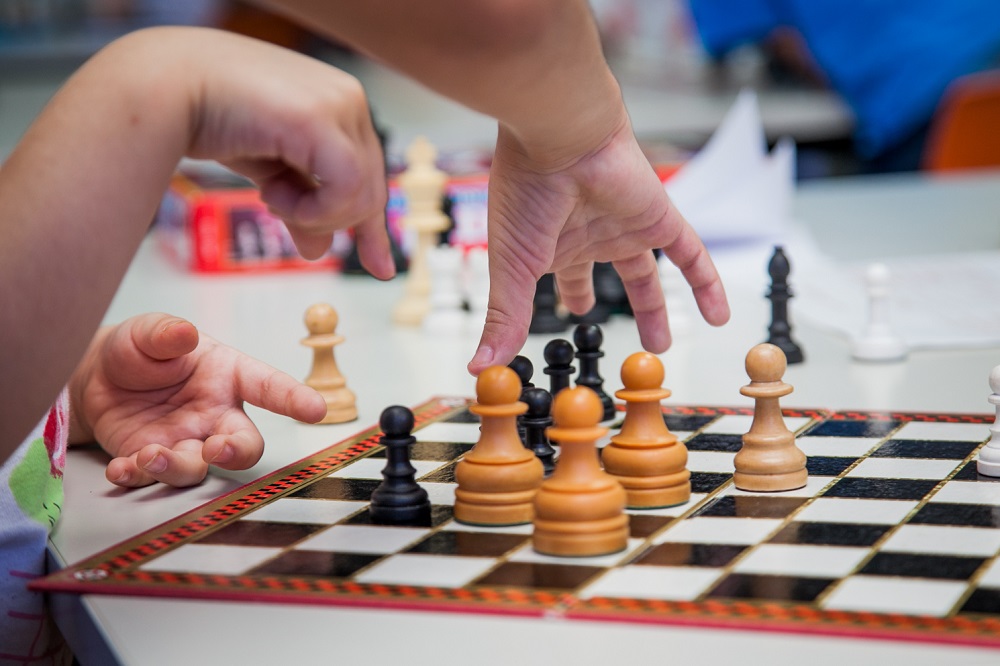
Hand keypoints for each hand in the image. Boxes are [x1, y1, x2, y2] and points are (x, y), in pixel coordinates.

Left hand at [69, 313, 326, 487]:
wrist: (96, 375)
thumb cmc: (140, 350)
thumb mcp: (149, 332)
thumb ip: (166, 333)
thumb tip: (185, 333)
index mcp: (227, 376)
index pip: (267, 385)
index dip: (294, 397)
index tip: (316, 409)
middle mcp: (213, 415)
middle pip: (244, 444)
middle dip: (237, 452)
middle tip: (218, 448)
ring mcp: (184, 441)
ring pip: (198, 468)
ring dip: (177, 467)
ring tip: (151, 455)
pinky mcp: (150, 459)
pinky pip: (150, 477)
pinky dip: (136, 477)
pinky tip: (121, 469)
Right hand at [177, 28, 392, 276]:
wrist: (165, 89)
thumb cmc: (213, 119)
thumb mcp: (270, 170)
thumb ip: (300, 205)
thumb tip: (320, 250)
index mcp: (342, 102)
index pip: (372, 173)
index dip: (372, 225)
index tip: (380, 268)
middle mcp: (350, 98)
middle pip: (371, 189)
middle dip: (331, 220)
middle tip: (278, 208)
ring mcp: (341, 106)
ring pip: (362, 195)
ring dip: (313, 215)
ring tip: (270, 195)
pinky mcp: (322, 120)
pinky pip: (345, 190)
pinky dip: (312, 210)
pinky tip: (273, 195)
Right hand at [467, 117, 729, 373]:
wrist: (560, 136)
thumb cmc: (525, 193)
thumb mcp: (512, 267)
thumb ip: (504, 318)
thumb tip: (480, 368)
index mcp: (551, 244)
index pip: (558, 278)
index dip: (561, 299)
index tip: (564, 321)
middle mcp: (589, 234)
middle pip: (599, 275)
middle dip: (599, 300)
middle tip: (596, 323)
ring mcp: (626, 227)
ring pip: (645, 274)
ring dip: (654, 308)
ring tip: (660, 344)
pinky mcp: (660, 220)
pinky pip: (692, 257)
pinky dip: (706, 285)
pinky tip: (717, 317)